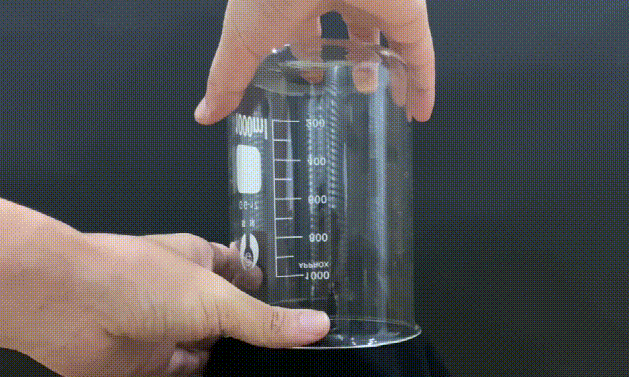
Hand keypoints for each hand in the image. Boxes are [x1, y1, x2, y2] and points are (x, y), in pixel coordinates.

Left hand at [20, 232, 328, 376]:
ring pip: (212, 340)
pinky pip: (191, 367)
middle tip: (305, 344)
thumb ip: (264, 320)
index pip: (242, 269)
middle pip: (229, 309)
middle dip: (258, 323)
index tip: (306, 300)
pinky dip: (212, 374)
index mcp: (200, 259)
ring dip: (236, 353)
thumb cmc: (142, 281)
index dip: (270, 282)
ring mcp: (168, 325)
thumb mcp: (215, 298)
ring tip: (285, 369)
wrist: (69, 306)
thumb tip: (319, 327)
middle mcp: (185, 290)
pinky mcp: (153, 359)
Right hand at [195, 0, 434, 123]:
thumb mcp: (244, 40)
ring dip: (391, 74)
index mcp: (301, 0)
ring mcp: (377, 4)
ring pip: (389, 43)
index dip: (310, 56)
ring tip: (391, 105)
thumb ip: (228, 78)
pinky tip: (420, 111)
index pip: (309, 29)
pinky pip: (420, 55)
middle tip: (354, 92)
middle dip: (352, 64)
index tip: (311, 78)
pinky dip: (423, 84)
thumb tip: (205, 113)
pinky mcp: (407, 14)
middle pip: (352, 34)